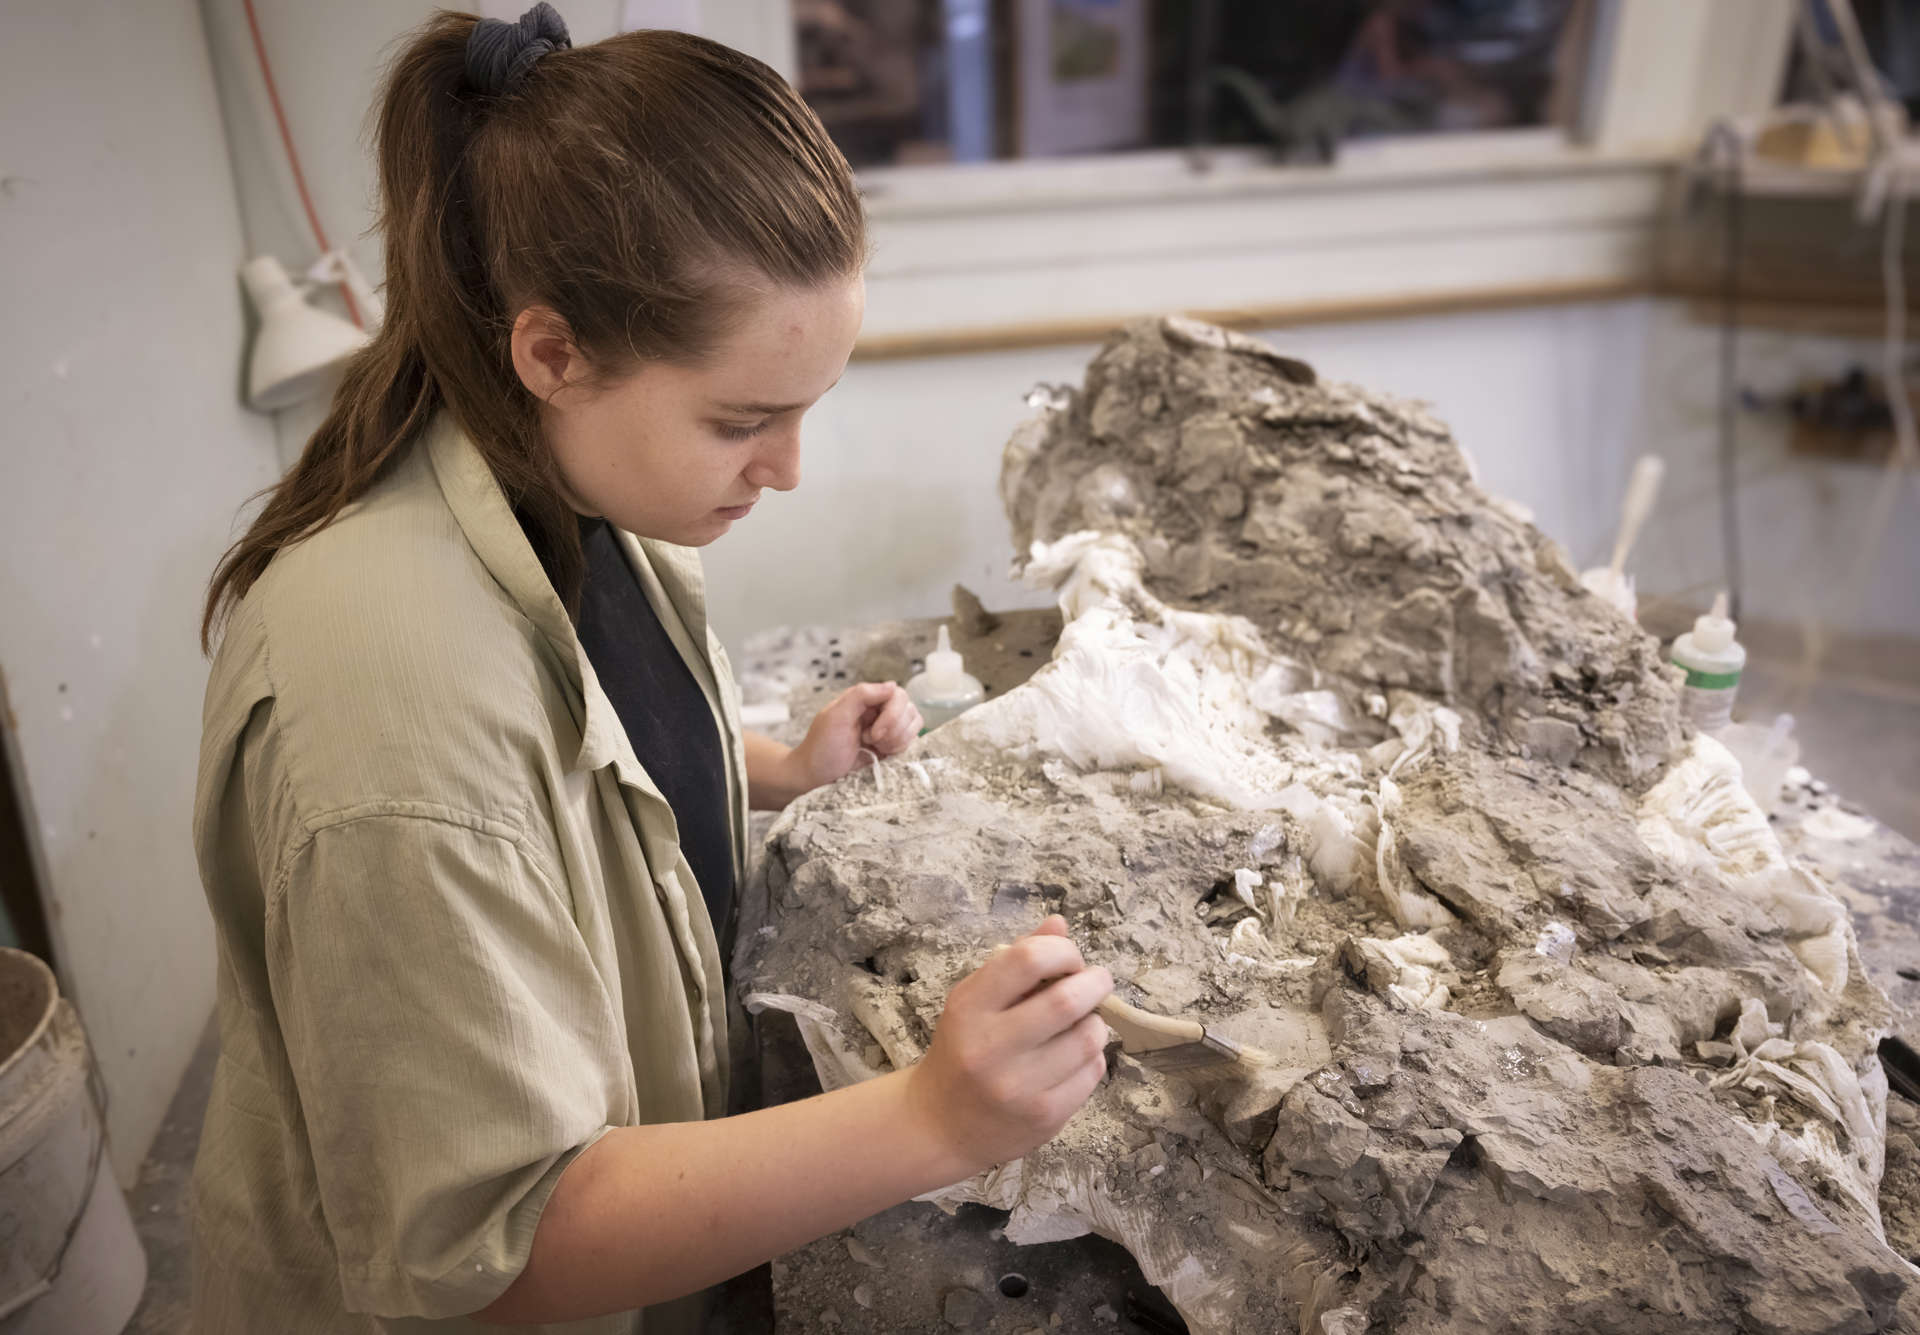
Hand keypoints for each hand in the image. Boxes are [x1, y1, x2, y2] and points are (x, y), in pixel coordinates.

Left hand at [786, 682, 922, 793]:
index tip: (875, 734)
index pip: (897, 695)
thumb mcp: (836, 715)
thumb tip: (893, 685)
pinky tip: (882, 753)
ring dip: (897, 740)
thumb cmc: (822, 745)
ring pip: (914, 723)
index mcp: (866, 698)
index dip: (892, 714)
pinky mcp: (893, 743)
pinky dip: (900, 747)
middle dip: (894, 730)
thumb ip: (862, 695)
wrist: (817, 774)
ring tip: (875, 747)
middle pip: (908, 709)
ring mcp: (888, 726)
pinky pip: (911, 739)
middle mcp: (879, 709)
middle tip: (870, 741)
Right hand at [903, 916, 1112, 1173]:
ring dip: (1096, 1022)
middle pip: (1068, 1001)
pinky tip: (1073, 1057)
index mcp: (969, 1007)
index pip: (1029, 960)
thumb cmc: (962, 1050)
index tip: (1069, 960)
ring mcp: (1019, 1087)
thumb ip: (1017, 960)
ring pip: (1089, 1038)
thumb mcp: (974, 1000)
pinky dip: (1092, 1057)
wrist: (939, 1126)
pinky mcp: (1044, 1117)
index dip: (1063, 951)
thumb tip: (1059, 923)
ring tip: (1081, 1023)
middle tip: (1096, 982)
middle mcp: (990, 1047)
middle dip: (1095, 983)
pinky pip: (1092, 1073)